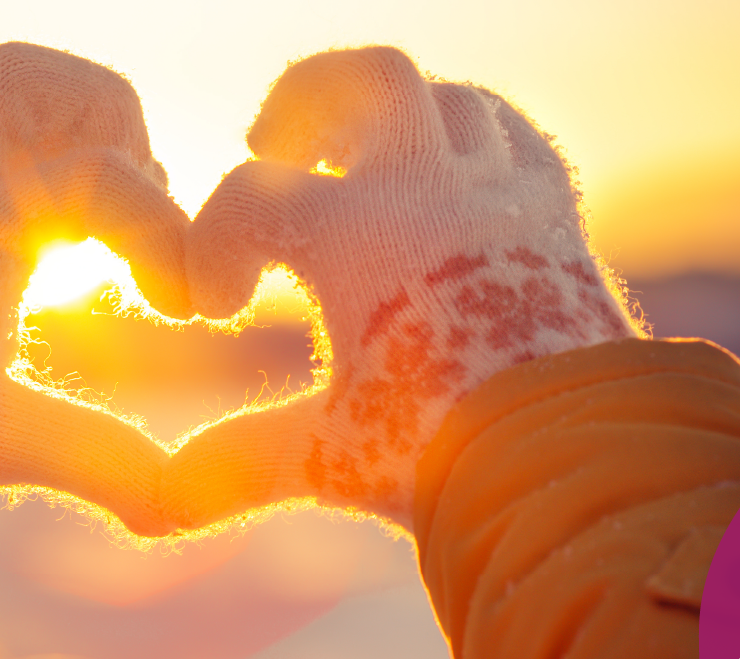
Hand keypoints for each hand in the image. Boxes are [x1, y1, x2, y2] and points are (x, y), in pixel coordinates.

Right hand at [165, 47, 638, 530]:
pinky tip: (446, 177)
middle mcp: (432, 191)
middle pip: (364, 80)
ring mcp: (501, 195)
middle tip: (271, 143)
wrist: (580, 462)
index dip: (211, 243)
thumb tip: (159, 498)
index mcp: (358, 236)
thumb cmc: (446, 453)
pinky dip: (470, 140)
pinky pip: (514, 138)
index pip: (250, 198)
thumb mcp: (327, 457)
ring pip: (448, 100)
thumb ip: (235, 462)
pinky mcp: (553, 216)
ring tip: (356, 160)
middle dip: (304, 100)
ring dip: (389, 118)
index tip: (217, 304)